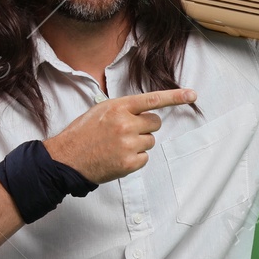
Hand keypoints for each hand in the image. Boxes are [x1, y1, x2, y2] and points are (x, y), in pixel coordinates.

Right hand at [44, 88, 195, 183]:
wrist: (66, 159)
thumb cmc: (82, 133)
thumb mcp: (100, 111)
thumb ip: (123, 109)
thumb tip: (145, 110)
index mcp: (118, 107)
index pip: (153, 100)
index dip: (175, 97)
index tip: (192, 95)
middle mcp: (125, 124)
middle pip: (155, 123)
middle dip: (145, 127)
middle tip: (126, 132)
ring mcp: (128, 144)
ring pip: (150, 141)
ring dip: (139, 144)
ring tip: (117, 146)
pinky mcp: (129, 163)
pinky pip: (145, 158)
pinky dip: (135, 159)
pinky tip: (117, 157)